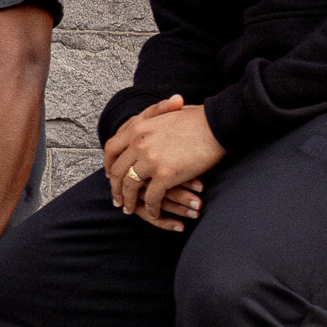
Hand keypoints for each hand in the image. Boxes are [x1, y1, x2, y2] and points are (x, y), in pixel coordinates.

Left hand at [104, 96, 219, 227]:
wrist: (217, 123)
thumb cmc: (198, 118)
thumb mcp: (165, 114)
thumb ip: (151, 123)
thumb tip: (148, 127)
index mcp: (137, 128)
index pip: (111, 149)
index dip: (109, 165)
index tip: (111, 176)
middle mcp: (138, 143)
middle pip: (118, 171)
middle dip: (116, 188)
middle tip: (118, 199)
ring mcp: (150, 159)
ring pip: (131, 186)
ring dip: (129, 201)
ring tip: (131, 209)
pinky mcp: (165, 174)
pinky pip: (152, 197)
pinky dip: (152, 208)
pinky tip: (155, 212)